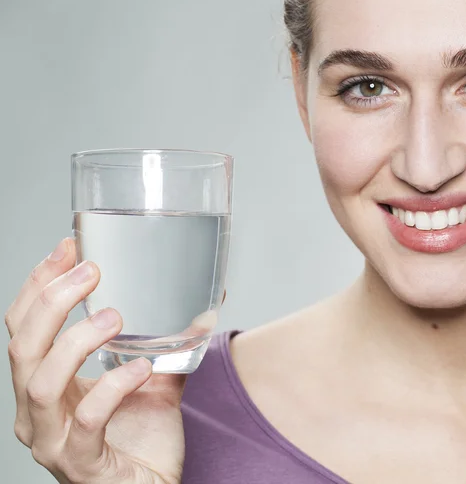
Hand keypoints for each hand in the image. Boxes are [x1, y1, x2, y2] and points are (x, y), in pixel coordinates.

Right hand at [5, 238, 185, 482]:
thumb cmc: (142, 437)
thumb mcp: (151, 379)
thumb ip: (166, 344)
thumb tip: (201, 302)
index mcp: (48, 383)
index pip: (23, 326)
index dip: (39, 283)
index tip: (68, 245)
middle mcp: (38, 411)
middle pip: (22, 347)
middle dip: (52, 300)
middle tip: (90, 269)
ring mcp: (54, 440)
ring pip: (42, 381)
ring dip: (76, 340)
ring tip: (114, 316)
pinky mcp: (81, 463)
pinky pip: (86, 420)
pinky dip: (113, 387)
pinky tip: (142, 368)